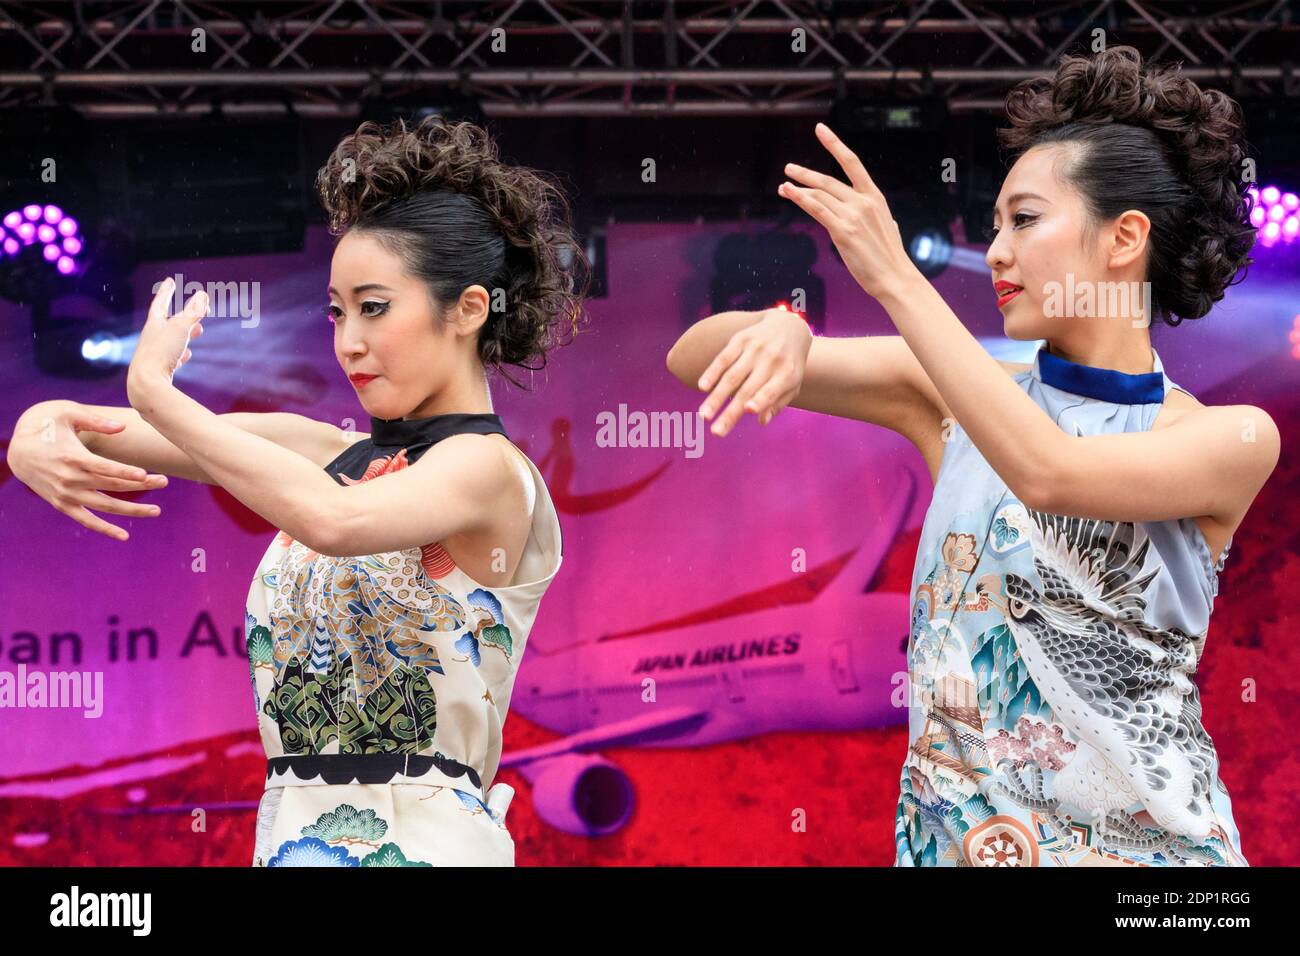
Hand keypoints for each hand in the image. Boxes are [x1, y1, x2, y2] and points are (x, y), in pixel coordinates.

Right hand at [7, 402, 168, 540]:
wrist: (16, 449)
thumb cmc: (44, 425)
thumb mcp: (66, 413)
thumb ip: (95, 421)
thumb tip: (122, 427)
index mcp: (73, 457)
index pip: (105, 468)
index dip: (126, 473)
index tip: (147, 475)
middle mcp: (70, 479)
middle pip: (112, 486)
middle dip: (141, 486)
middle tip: (165, 482)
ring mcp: (66, 495)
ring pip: (104, 507)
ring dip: (131, 510)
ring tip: (156, 511)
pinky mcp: (62, 504)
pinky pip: (86, 520)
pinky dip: (104, 529)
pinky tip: (124, 536)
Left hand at [126, 277, 206, 409]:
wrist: (146, 385)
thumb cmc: (160, 353)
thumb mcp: (179, 329)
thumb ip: (192, 312)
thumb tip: (203, 294)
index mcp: (153, 326)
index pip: (160, 304)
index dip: (166, 292)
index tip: (169, 281)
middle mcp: (152, 339)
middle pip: (168, 322)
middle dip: (185, 314)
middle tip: (198, 309)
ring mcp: (155, 354)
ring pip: (172, 339)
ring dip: (186, 333)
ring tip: (199, 331)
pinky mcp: (160, 369)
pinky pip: (172, 357)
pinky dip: (181, 353)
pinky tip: (187, 355)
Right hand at [697, 308, 813, 436]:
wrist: (788, 326)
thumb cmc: (789, 363)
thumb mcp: (793, 383)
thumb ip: (778, 402)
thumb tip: (761, 421)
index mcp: (787, 374)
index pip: (771, 390)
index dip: (760, 399)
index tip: (747, 410)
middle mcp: (771, 360)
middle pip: (747, 390)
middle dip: (730, 412)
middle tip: (716, 432)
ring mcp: (754, 349)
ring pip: (731, 376)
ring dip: (716, 397)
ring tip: (704, 415)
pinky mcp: (741, 340)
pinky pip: (723, 358)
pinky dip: (712, 372)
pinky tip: (703, 387)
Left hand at [778, 123, 922, 299]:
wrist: (895, 277)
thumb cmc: (890, 258)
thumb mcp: (887, 227)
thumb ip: (876, 216)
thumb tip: (875, 214)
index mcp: (875, 197)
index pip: (852, 163)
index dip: (834, 144)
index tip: (820, 129)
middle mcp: (863, 201)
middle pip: (828, 180)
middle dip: (806, 174)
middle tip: (789, 168)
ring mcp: (853, 215)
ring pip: (819, 195)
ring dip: (798, 189)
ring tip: (783, 186)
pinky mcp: (843, 231)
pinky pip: (817, 210)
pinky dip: (801, 199)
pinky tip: (789, 193)